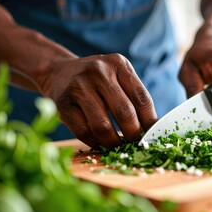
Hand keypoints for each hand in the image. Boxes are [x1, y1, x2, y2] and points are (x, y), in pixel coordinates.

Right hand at [36, 54, 157, 147]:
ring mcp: (78, 86)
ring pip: (102, 125)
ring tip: (118, 147)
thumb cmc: (97, 81)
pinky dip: (94, 142)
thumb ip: (133, 97)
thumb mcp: (117, 77)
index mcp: (118, 64)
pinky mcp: (62, 103)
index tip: (152, 136)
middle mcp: (98, 71)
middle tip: (136, 144)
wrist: (58, 72)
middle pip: (124, 112)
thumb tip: (152, 128)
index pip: (142, 98)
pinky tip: (99, 143)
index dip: (150, 121)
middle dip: (133, 134)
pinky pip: (82, 131)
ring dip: (113, 142)